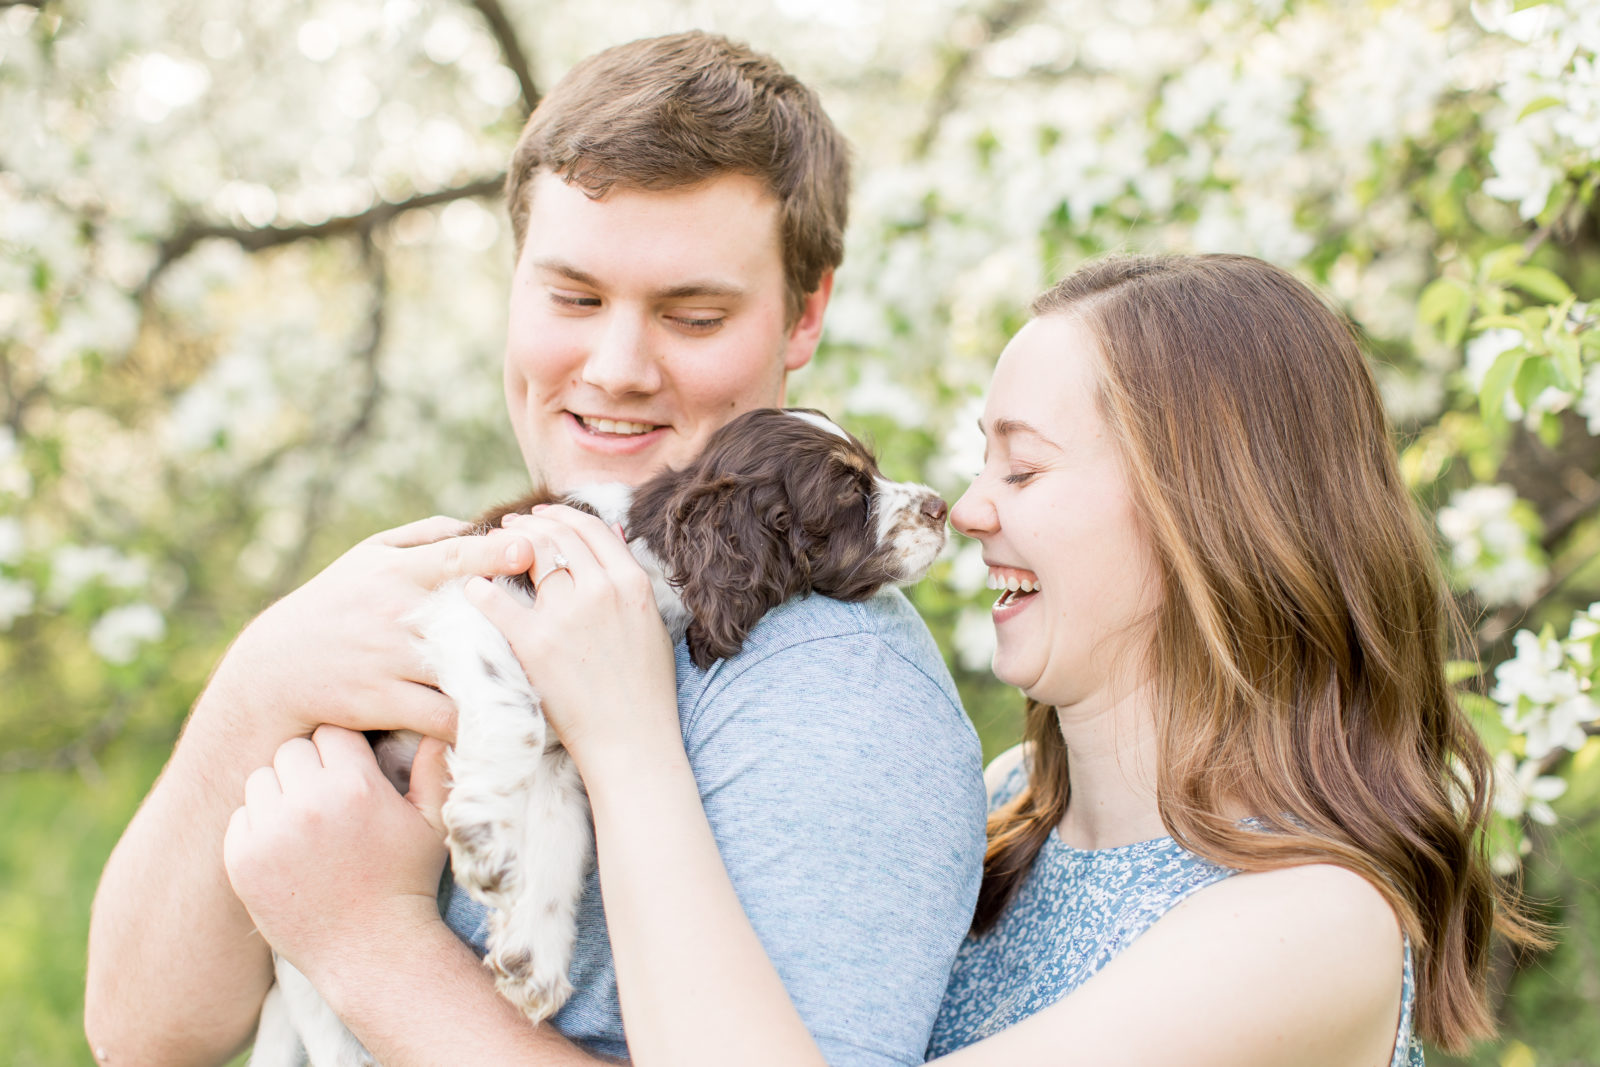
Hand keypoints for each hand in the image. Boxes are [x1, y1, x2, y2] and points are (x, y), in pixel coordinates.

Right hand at [215, 515, 538, 743]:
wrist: (276, 669)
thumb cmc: (333, 603)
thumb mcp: (367, 556)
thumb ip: (424, 536)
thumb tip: (478, 522)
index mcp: (397, 572)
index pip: (453, 557)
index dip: (494, 553)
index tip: (530, 549)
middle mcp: (397, 614)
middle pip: (469, 617)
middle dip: (515, 626)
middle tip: (561, 631)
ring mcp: (392, 660)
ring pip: (463, 672)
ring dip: (504, 681)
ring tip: (546, 686)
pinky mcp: (385, 703)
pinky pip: (443, 717)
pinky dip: (475, 720)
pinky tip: (504, 721)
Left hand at [222, 726, 450, 981]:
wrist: (372, 950)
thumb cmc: (407, 880)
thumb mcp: (432, 821)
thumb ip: (432, 765)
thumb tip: (440, 721)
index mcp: (354, 786)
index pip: (331, 732)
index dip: (344, 751)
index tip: (354, 774)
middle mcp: (307, 803)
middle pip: (292, 749)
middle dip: (310, 767)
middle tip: (330, 798)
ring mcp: (269, 833)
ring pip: (261, 778)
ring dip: (281, 792)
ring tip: (308, 822)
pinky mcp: (242, 860)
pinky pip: (240, 816)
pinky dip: (259, 826)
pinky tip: (288, 849)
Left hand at [463, 507, 680, 768]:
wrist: (631, 741)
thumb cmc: (645, 688)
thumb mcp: (651, 624)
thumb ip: (632, 576)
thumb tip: (614, 530)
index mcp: (632, 584)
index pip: (592, 529)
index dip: (563, 515)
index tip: (544, 515)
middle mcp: (600, 590)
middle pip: (558, 535)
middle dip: (530, 522)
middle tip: (511, 523)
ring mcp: (566, 615)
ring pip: (528, 555)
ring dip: (505, 542)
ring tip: (492, 544)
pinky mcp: (534, 643)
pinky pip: (495, 600)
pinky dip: (480, 587)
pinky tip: (472, 586)